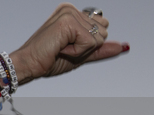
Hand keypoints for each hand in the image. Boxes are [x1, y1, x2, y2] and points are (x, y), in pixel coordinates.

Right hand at [11, 3, 125, 83]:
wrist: (29, 66)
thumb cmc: (48, 60)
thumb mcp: (80, 55)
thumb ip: (101, 50)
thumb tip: (124, 46)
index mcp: (74, 13)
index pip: (102, 27)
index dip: (89, 45)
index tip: (66, 47)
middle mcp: (72, 9)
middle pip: (103, 31)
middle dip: (87, 47)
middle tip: (64, 49)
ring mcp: (69, 13)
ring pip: (98, 38)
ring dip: (81, 51)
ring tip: (61, 49)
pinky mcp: (68, 22)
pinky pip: (90, 42)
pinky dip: (77, 52)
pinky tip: (60, 49)